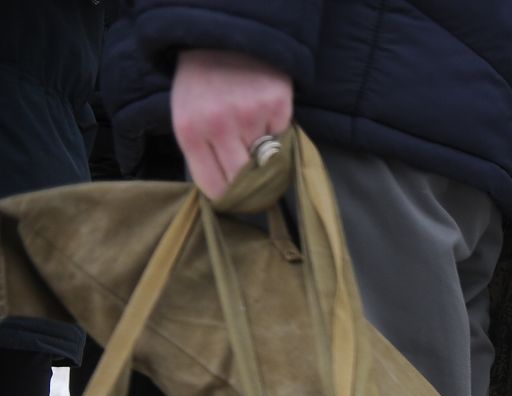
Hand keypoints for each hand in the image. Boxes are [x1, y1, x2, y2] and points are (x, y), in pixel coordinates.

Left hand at [171, 49, 294, 198]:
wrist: (221, 38)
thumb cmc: (201, 84)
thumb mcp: (187, 118)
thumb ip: (204, 154)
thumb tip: (230, 193)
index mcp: (190, 132)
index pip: (216, 187)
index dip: (230, 198)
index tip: (239, 200)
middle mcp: (219, 125)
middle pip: (245, 181)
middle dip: (253, 187)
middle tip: (259, 186)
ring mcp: (250, 114)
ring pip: (268, 161)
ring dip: (265, 154)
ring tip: (255, 134)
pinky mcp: (276, 105)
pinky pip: (283, 138)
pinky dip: (276, 132)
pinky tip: (264, 114)